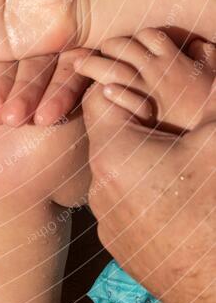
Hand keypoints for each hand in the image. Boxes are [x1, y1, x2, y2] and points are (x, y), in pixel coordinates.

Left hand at [83, 83, 215, 302]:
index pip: (98, 97)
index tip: (152, 86)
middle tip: (175, 123)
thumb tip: (205, 51)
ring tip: (183, 164)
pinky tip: (184, 202)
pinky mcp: (125, 252)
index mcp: (115, 155)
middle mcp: (100, 191)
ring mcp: (111, 226)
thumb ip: (208, 91)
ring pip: (119, 172)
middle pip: (109, 136)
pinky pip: (127, 207)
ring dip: (145, 161)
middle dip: (140, 123)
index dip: (125, 83)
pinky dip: (149, 195)